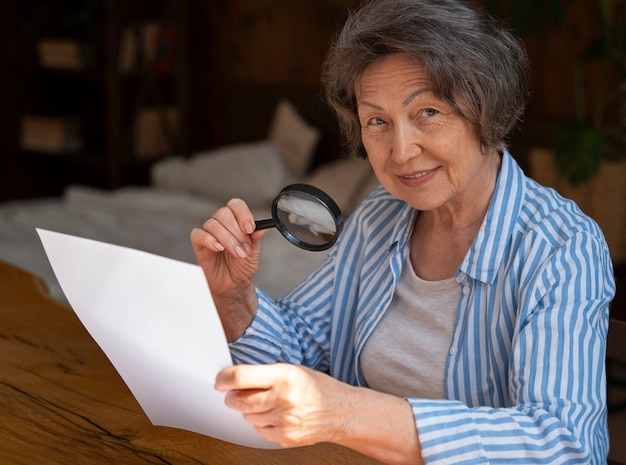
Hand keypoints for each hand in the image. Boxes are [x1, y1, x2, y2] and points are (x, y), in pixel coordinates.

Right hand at [190, 198, 266, 339]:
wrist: (233, 284)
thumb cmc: (242, 266)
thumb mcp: (254, 251)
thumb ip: (256, 237)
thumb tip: (262, 227)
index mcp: (235, 221)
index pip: (236, 205)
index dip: (243, 214)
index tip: (250, 229)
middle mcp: (221, 224)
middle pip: (223, 213)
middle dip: (237, 232)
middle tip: (245, 248)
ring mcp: (209, 233)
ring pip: (212, 224)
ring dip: (228, 240)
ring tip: (238, 254)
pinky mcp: (199, 244)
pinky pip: (198, 234)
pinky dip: (209, 240)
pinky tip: (219, 249)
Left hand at [214, 363, 353, 447]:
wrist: (340, 411)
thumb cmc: (316, 387)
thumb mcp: (292, 369)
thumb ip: (265, 373)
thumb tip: (234, 378)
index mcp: (284, 376)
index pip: (241, 377)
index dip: (225, 379)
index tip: (220, 381)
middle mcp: (283, 398)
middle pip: (239, 401)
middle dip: (232, 397)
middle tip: (235, 393)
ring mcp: (284, 420)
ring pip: (247, 417)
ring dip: (249, 410)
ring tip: (266, 402)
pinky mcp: (285, 437)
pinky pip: (259, 430)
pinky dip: (261, 423)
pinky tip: (274, 415)